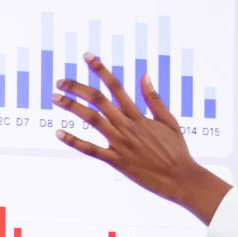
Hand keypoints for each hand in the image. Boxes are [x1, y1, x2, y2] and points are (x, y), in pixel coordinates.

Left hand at [54, 54, 232, 223]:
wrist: (182, 179)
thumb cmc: (177, 151)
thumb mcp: (169, 121)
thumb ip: (154, 98)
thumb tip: (144, 75)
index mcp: (139, 115)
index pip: (116, 86)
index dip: (100, 69)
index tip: (87, 57)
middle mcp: (128, 126)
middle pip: (98, 100)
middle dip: (77, 88)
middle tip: (60, 81)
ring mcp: (121, 144)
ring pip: (92, 120)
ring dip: (72, 107)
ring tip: (55, 98)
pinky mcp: (117, 162)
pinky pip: (91, 150)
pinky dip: (74, 141)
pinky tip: (59, 133)